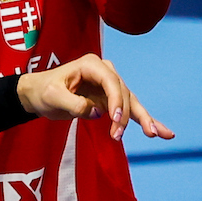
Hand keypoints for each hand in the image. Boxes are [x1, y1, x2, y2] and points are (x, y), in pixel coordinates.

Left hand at [15, 54, 174, 143]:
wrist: (39, 94)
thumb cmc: (43, 92)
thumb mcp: (53, 97)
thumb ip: (74, 104)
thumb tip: (98, 114)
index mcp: (91, 65)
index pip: (111, 82)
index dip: (116, 100)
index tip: (114, 120)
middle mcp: (105, 72)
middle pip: (123, 93)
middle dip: (125, 116)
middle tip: (117, 136)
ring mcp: (111, 85)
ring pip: (132, 103)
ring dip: (144, 120)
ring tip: (157, 135)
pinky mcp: (112, 100)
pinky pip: (131, 110)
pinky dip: (146, 121)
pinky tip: (162, 133)